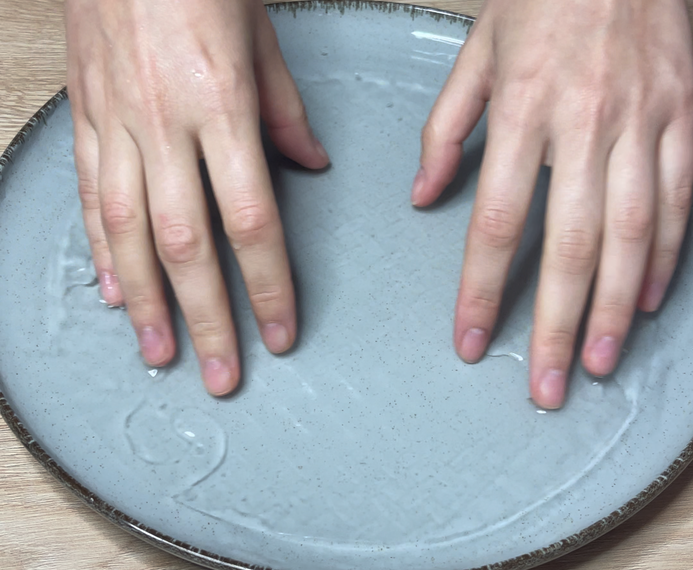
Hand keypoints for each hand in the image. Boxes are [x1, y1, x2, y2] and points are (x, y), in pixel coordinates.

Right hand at [66, 0, 328, 394]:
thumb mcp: (262, 38)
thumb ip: (285, 112)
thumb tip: (309, 166)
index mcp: (220, 107)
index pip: (252, 222)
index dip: (267, 286)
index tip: (279, 333)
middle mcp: (164, 125)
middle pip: (187, 245)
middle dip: (207, 319)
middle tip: (221, 376)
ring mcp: (116, 124)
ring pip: (129, 233)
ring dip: (147, 303)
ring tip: (161, 355)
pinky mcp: (85, 117)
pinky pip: (89, 196)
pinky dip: (102, 250)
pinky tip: (114, 292)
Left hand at [413, 0, 692, 407]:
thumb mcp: (474, 54)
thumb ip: (444, 129)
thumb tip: (423, 195)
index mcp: (522, 111)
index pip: (496, 223)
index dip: (482, 291)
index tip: (471, 341)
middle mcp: (585, 124)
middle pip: (570, 246)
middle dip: (557, 325)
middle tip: (547, 387)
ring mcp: (644, 123)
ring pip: (633, 235)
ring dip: (614, 309)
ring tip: (598, 365)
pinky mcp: (684, 118)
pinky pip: (680, 199)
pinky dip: (666, 257)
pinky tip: (646, 302)